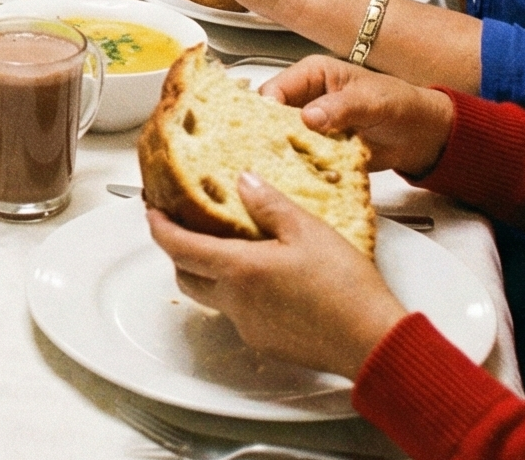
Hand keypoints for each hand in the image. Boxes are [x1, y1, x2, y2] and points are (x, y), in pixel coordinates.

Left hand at [145, 175, 409, 379]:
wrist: (371, 341)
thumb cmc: (345, 288)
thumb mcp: (309, 230)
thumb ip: (270, 205)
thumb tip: (244, 183)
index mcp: (239, 270)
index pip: (179, 247)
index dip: (159, 227)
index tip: (152, 211)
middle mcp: (235, 302)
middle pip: (186, 275)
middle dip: (178, 251)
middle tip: (184, 227)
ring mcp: (249, 326)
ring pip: (212, 297)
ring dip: (208, 273)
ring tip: (227, 248)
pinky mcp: (267, 342)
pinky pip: (239, 314)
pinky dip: (239, 293)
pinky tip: (264, 278)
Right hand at [260, 57, 455, 177]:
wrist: (421, 136)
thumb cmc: (400, 105)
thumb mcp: (372, 101)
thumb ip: (341, 107)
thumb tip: (309, 117)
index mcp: (312, 75)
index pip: (274, 90)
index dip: (265, 111)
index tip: (264, 133)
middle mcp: (304, 99)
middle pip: (270, 118)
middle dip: (269, 137)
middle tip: (269, 157)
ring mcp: (309, 126)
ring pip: (281, 142)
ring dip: (285, 157)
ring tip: (285, 171)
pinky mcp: (317, 149)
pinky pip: (299, 160)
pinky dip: (301, 170)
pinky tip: (303, 178)